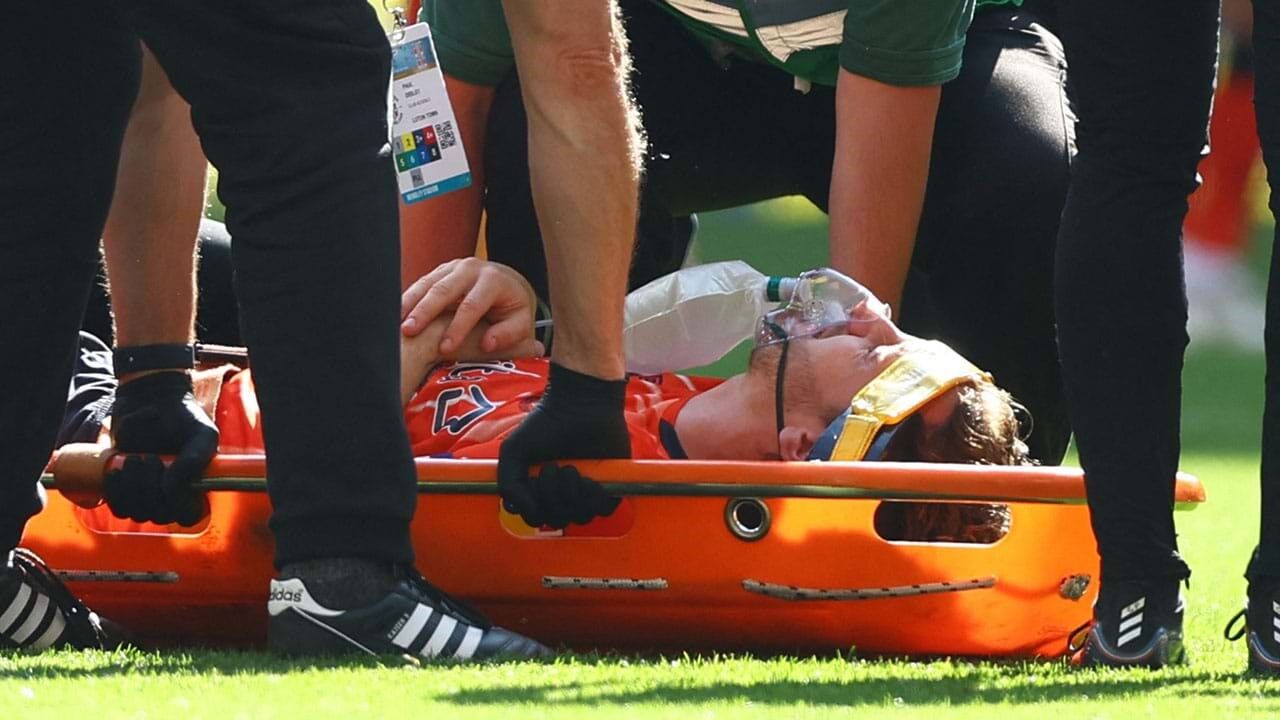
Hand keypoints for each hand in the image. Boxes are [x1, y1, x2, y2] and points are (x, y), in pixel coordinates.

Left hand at [106, 371, 217, 525]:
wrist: (152, 401)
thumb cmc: (183, 417)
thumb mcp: (202, 433)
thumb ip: (196, 458)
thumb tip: (171, 487)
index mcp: (196, 488)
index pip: (188, 515)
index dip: (179, 506)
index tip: (171, 482)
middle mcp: (172, 497)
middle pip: (160, 515)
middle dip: (151, 489)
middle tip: (150, 458)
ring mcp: (147, 495)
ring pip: (137, 512)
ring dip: (133, 488)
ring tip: (135, 458)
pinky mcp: (124, 490)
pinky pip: (118, 506)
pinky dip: (115, 492)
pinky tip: (116, 471)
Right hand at [400, 258, 537, 355]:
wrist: (506, 283)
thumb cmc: (511, 310)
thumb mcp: (519, 322)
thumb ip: (508, 334)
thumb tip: (488, 343)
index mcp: (493, 280)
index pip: (472, 305)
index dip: (457, 327)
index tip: (444, 348)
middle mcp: (471, 268)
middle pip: (444, 290)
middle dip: (425, 312)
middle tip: (410, 333)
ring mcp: (453, 266)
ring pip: (427, 284)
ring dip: (411, 305)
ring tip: (399, 327)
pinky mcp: (440, 270)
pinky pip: (420, 284)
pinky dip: (408, 300)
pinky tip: (396, 316)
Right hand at [497, 363, 626, 528]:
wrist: (580, 404)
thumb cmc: (545, 424)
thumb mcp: (514, 450)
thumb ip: (508, 483)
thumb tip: (526, 512)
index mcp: (542, 489)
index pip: (537, 518)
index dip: (534, 510)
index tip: (533, 483)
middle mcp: (565, 494)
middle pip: (559, 520)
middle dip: (552, 497)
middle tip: (553, 467)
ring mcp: (588, 491)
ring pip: (581, 517)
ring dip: (572, 496)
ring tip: (571, 469)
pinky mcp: (611, 484)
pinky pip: (604, 509)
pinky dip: (595, 498)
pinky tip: (589, 480)